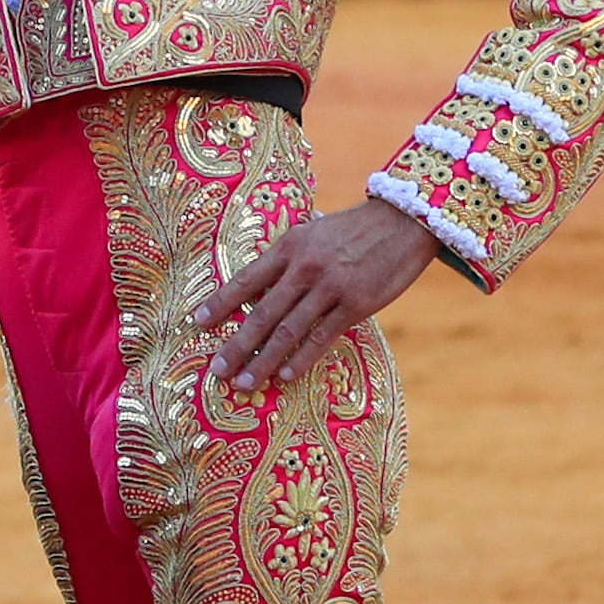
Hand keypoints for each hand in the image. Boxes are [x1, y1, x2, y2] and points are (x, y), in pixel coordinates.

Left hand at [192, 198, 440, 397]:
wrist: (404, 221)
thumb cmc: (354, 230)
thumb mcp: (314, 232)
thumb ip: (288, 257)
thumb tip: (260, 281)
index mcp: (289, 247)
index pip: (246, 279)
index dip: (221, 303)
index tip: (198, 323)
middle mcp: (304, 267)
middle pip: (262, 313)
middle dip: (236, 344)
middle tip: (217, 370)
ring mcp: (330, 287)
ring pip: (288, 330)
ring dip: (263, 360)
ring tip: (246, 382)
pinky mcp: (355, 304)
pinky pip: (322, 336)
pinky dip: (301, 358)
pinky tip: (285, 376)